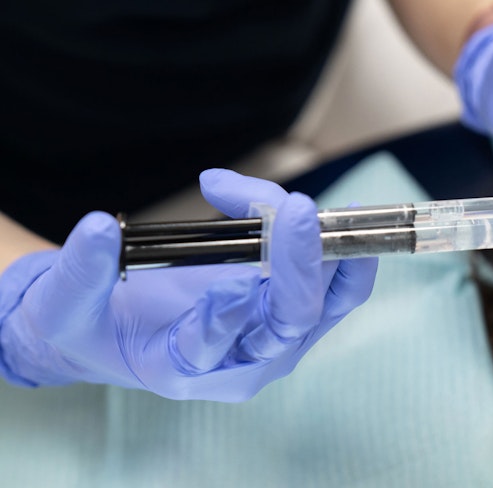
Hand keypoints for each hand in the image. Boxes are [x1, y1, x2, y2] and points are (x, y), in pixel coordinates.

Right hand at [0, 172, 376, 400]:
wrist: (124, 333)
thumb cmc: (96, 325)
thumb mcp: (64, 307)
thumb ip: (78, 275)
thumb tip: (98, 228)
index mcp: (181, 369)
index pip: (211, 348)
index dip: (223, 315)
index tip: (229, 278)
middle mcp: (242, 362)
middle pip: (288, 320)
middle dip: (297, 263)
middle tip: (293, 208)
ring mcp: (277, 340)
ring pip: (325, 299)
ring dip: (326, 247)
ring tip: (308, 202)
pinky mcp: (296, 314)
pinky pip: (339, 288)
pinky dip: (347, 251)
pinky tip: (349, 215)